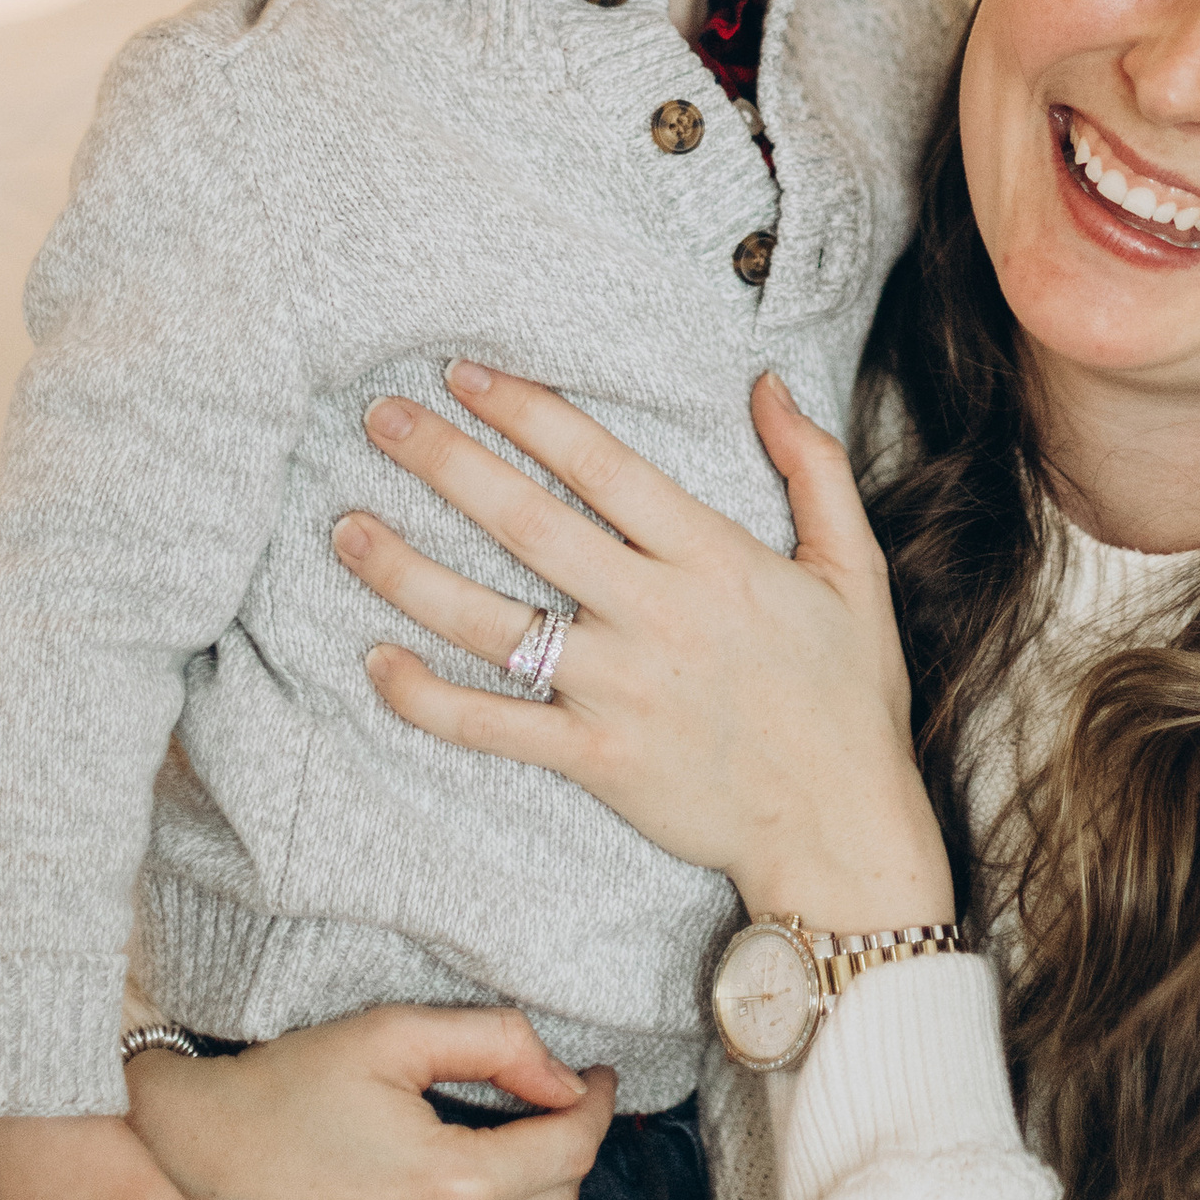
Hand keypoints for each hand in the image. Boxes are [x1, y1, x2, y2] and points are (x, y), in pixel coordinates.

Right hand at [122, 1007, 614, 1199]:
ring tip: (529, 1175)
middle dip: (564, 1153)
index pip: (570, 1150)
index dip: (593, 1106)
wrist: (185, 1161)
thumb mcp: (392, 1033)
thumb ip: (499, 1044)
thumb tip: (571, 1086)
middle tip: (544, 1114)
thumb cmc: (284, 1089)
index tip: (594, 1082)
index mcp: (448, 1185)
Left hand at [334, 364, 955, 934]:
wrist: (841, 826)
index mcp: (712, 557)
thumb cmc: (845, 694)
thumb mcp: (853, 568)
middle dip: (446, 462)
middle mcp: (656, 614)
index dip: (527, 411)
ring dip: (408, 572)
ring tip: (346, 527)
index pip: (600, 464)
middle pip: (528, 523)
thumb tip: (766, 384)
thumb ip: (812, 468)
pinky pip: (491, 726)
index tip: (464, 373)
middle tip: (379, 417)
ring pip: (491, 622)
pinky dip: (426, 698)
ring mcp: (618, 690)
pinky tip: (375, 662)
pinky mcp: (595, 758)